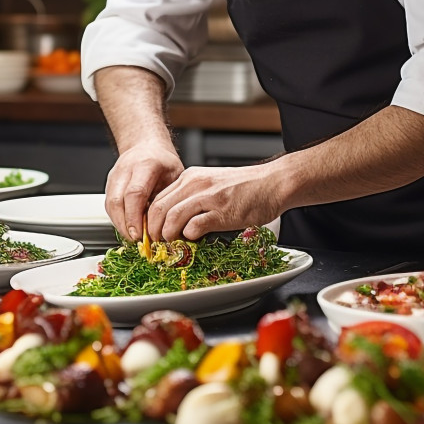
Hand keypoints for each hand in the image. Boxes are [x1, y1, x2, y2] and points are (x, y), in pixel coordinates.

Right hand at [104, 142, 183, 240]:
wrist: (146, 146)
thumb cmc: (163, 162)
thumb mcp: (175, 176)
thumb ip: (168, 199)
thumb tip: (168, 227)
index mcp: (146, 164)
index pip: (135, 193)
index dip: (135, 217)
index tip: (140, 235)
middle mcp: (125, 168)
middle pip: (117, 201)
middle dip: (125, 225)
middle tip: (137, 241)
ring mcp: (114, 176)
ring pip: (110, 205)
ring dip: (120, 225)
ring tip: (135, 237)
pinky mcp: (109, 184)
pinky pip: (109, 206)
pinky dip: (118, 220)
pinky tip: (129, 227)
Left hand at [145, 162, 284, 240]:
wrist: (273, 183)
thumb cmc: (245, 187)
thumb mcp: (211, 184)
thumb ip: (192, 198)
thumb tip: (173, 221)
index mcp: (190, 178)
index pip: (157, 199)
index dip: (150, 220)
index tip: (151, 234)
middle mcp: (195, 184)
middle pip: (158, 209)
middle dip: (154, 231)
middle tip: (157, 245)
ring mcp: (208, 198)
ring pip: (172, 218)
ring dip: (168, 236)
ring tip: (173, 245)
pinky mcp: (222, 212)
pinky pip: (195, 226)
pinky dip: (189, 237)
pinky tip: (194, 240)